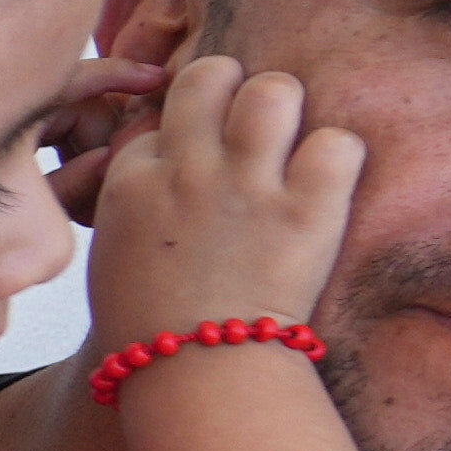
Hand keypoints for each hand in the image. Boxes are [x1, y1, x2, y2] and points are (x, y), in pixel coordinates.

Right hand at [86, 58, 363, 350]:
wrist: (195, 374)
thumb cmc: (148, 323)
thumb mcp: (112, 252)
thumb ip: (133, 197)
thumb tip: (162, 155)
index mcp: (130, 182)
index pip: (161, 117)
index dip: (183, 133)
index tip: (195, 164)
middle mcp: (187, 173)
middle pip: (211, 75)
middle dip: (232, 88)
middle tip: (248, 126)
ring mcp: (248, 190)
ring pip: (274, 91)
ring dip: (286, 110)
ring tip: (290, 142)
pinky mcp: (307, 213)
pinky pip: (338, 143)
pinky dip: (338, 159)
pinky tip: (326, 185)